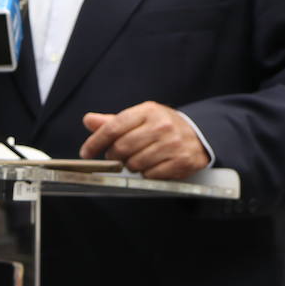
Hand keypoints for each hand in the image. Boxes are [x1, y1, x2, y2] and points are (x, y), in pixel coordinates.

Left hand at [80, 102, 210, 179]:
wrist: (198, 135)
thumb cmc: (163, 126)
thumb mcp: (140, 118)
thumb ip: (113, 121)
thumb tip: (88, 120)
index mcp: (149, 111)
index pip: (114, 126)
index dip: (96, 141)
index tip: (86, 152)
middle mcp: (162, 125)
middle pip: (122, 148)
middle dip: (115, 156)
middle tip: (118, 156)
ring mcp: (173, 144)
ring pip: (135, 164)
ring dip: (131, 166)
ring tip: (138, 159)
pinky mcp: (181, 161)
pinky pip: (151, 175)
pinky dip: (147, 174)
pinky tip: (152, 165)